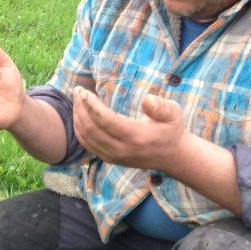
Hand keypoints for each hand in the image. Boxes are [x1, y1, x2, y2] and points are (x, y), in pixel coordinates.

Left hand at [72, 87, 188, 171]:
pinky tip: (78, 115)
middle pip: (92, 128)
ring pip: (86, 137)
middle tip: (77, 90)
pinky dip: (79, 129)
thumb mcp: (174, 113)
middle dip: (81, 108)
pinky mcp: (109, 159)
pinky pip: (87, 145)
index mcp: (136, 137)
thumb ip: (162, 106)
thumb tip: (147, 99)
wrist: (172, 156)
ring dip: (77, 117)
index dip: (92, 105)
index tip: (84, 91)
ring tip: (76, 99)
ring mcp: (113, 156)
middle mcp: (121, 149)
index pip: (106, 120)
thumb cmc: (171, 130)